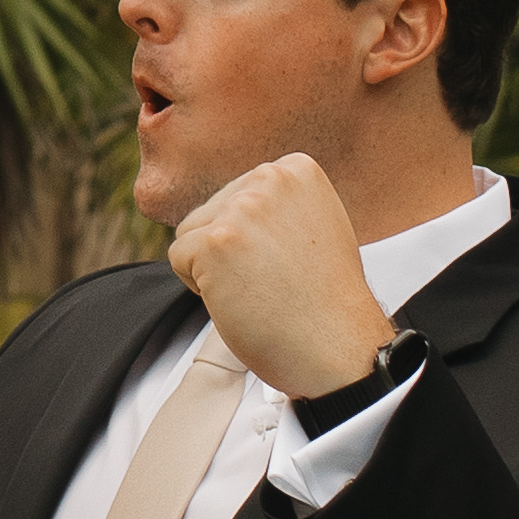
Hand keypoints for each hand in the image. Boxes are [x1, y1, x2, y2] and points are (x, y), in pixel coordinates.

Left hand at [165, 150, 396, 408]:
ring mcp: (242, 208)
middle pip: (212, 211)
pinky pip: (179, 257)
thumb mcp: (315, 227)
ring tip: (259, 289)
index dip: (253, 237)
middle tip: (275, 282)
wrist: (338, 348)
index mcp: (297, 170)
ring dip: (213, 268)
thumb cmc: (325, 302)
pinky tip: (242, 300)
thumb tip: (236, 200)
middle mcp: (271, 178)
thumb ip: (278, 205)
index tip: (288, 262)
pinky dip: (200, 288)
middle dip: (231, 252)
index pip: (238, 194)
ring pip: (191, 233)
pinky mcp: (215, 241)